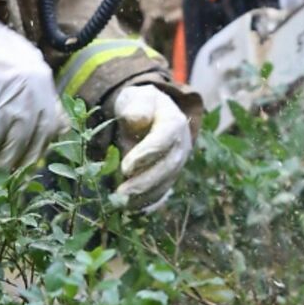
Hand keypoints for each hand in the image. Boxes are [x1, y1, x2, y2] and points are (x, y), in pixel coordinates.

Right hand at [0, 12, 65, 180]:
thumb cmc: (9, 67)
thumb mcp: (36, 82)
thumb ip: (47, 107)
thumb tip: (59, 134)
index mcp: (43, 95)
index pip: (41, 138)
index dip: (27, 162)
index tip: (17, 180)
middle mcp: (26, 94)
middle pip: (16, 142)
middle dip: (3, 168)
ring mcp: (1, 91)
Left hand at [112, 83, 191, 207]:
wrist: (149, 114)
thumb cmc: (139, 105)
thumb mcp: (136, 97)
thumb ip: (137, 105)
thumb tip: (137, 120)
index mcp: (174, 121)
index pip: (164, 139)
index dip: (146, 155)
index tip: (126, 167)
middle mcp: (181, 143)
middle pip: (168, 166)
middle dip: (145, 181)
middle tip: (121, 192)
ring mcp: (178, 162)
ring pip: (166, 182)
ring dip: (145, 195)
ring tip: (121, 202)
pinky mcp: (171, 175)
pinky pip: (163, 191)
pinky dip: (148, 201)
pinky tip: (130, 207)